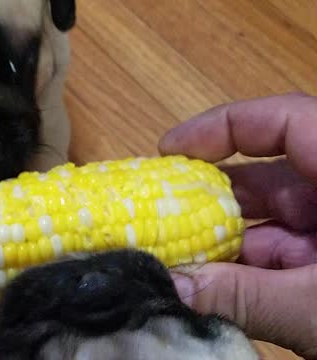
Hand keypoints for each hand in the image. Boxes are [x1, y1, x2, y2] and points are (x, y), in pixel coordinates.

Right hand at [159, 92, 316, 358]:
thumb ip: (244, 295)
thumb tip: (170, 287)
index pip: (282, 120)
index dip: (219, 128)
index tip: (167, 154)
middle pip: (267, 178)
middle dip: (210, 203)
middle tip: (158, 223)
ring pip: (274, 225)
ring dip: (227, 248)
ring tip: (179, 269)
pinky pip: (290, 257)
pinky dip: (254, 273)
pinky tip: (219, 293)